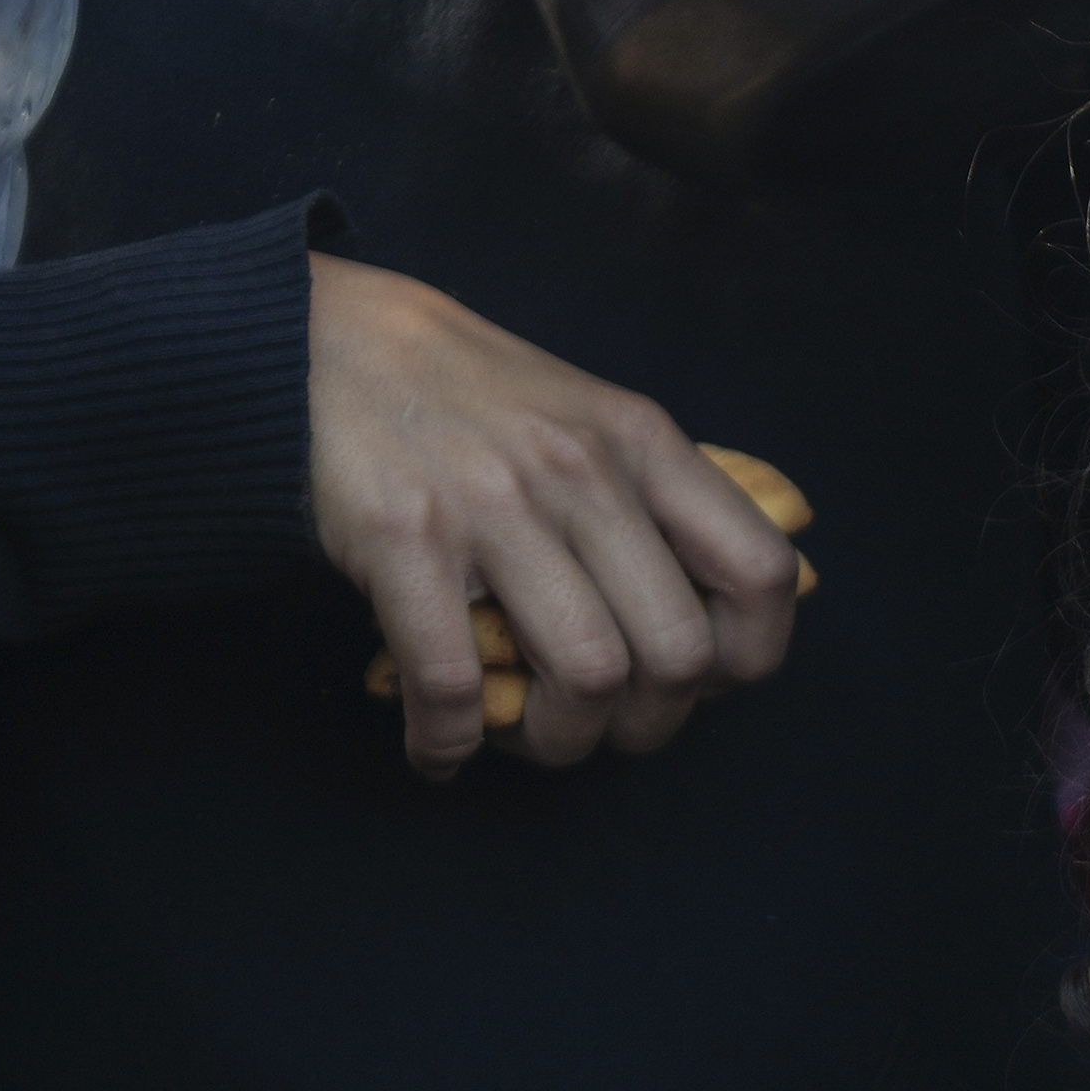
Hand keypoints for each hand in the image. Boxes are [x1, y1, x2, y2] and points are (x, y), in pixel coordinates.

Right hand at [306, 254, 803, 774]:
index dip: (745, 657)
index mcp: (646, 444)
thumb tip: (752, 596)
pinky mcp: (403, 535)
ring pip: (585, 677)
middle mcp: (584, 472)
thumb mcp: (595, 418)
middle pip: (677, 653)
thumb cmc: (473, 400)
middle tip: (602, 727)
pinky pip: (452, 682)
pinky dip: (449, 742)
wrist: (328, 342)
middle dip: (647, 725)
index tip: (700, 681)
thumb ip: (664, 499)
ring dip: (558, 743)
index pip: (760, 574)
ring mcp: (494, 504)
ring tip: (524, 736)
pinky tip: (440, 749)